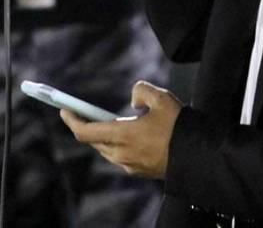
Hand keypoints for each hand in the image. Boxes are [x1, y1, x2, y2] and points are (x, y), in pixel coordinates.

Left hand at [61, 81, 181, 178]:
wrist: (198, 157)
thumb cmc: (179, 127)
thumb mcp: (161, 98)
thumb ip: (141, 90)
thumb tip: (133, 101)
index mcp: (123, 136)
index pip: (85, 132)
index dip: (71, 120)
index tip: (64, 110)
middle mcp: (122, 154)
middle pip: (95, 141)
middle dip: (89, 126)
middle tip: (86, 113)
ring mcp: (130, 165)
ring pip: (107, 150)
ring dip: (104, 137)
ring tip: (112, 122)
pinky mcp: (140, 171)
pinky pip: (121, 158)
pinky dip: (118, 145)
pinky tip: (131, 136)